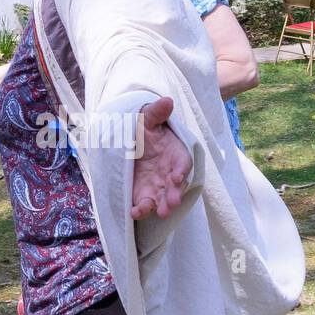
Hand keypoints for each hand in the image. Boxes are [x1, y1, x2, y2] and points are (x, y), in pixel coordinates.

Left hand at [130, 96, 190, 219]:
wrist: (131, 141)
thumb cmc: (144, 129)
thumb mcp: (148, 118)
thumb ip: (156, 113)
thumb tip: (167, 101)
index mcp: (175, 154)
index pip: (183, 163)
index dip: (181, 170)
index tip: (176, 176)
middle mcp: (169, 172)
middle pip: (175, 186)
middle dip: (174, 194)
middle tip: (172, 203)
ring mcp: (158, 185)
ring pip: (163, 198)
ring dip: (162, 206)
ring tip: (161, 212)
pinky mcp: (144, 193)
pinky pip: (145, 204)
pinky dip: (141, 210)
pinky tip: (134, 213)